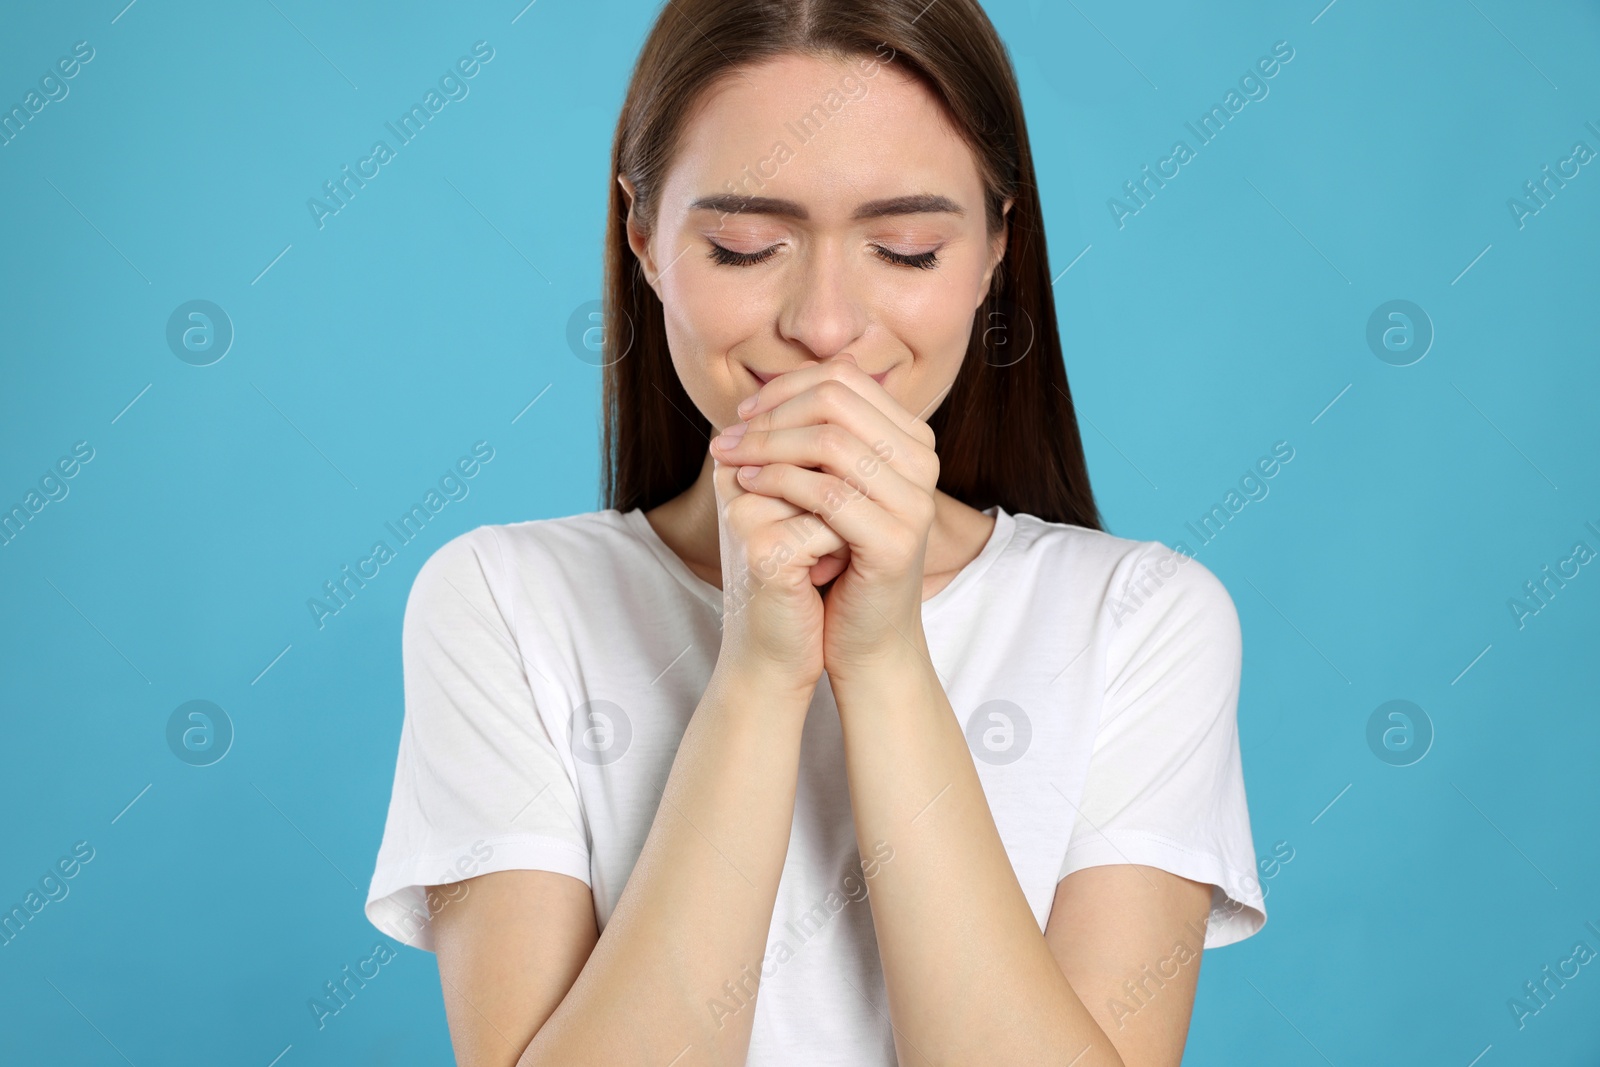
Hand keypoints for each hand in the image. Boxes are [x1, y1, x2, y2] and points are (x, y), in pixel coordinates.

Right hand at [707, 420, 836, 697]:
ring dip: (851, 518)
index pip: (816, 406)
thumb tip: (860, 379)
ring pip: (833, 482)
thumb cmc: (804, 577)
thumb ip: (828, 450)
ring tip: (834, 549)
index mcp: (745, 456)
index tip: (852, 494)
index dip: (858, 445)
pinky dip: (843, 551)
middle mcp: (736, 474)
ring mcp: (745, 510)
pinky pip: (831, 526)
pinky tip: (824, 575)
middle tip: (845, 525)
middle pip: (825, 438)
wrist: (781, 652)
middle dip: (856, 482)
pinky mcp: (761, 549)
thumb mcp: (816, 505)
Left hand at [710, 354, 939, 680]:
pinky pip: (828, 493)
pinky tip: (748, 486)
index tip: (745, 410)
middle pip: (836, 400)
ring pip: (830, 442)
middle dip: (771, 412)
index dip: (786, 385)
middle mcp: (924, 463)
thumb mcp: (832, 487)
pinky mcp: (896, 542)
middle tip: (729, 434)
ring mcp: (915, 502)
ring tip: (730, 458)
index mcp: (912, 440)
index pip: (845, 377)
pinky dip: (779, 482)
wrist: (866, 638)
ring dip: (767, 444)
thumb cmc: (842, 559)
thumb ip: (818, 437)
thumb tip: (772, 385)